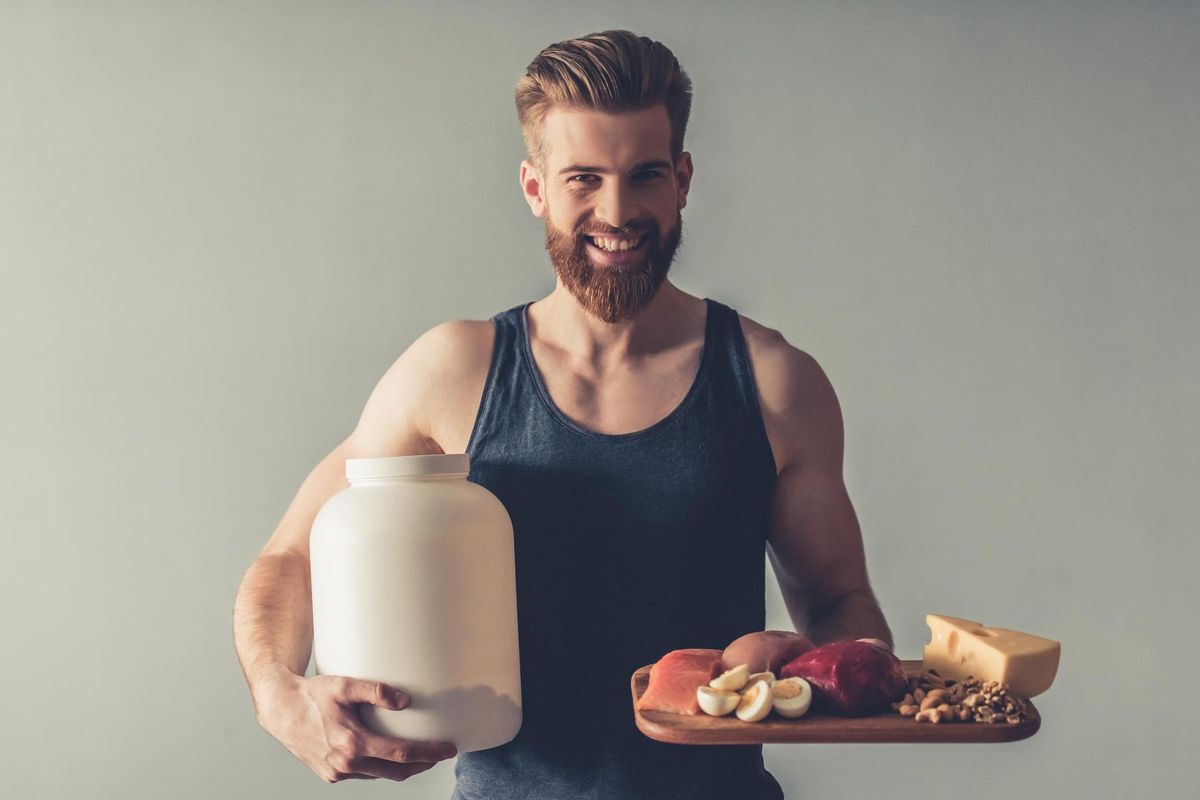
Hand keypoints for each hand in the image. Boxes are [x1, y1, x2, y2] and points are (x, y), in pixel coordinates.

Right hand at [256, 673, 458, 782]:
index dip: (428, 753)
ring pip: (381, 775)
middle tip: (441, 752)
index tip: (448, 748)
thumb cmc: (313, 695)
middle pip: (396, 771)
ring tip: (421, 754)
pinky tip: (390, 755)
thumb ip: (375, 691)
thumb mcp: (344, 685)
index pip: (401, 753)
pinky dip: (382, 767)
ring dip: (403, 767)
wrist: (281, 711)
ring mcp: (338, 773)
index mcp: (352, 744)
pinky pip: (365, 774)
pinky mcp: (331, 776)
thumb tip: (405, 701)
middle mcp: (345, 764)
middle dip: (423, 764)